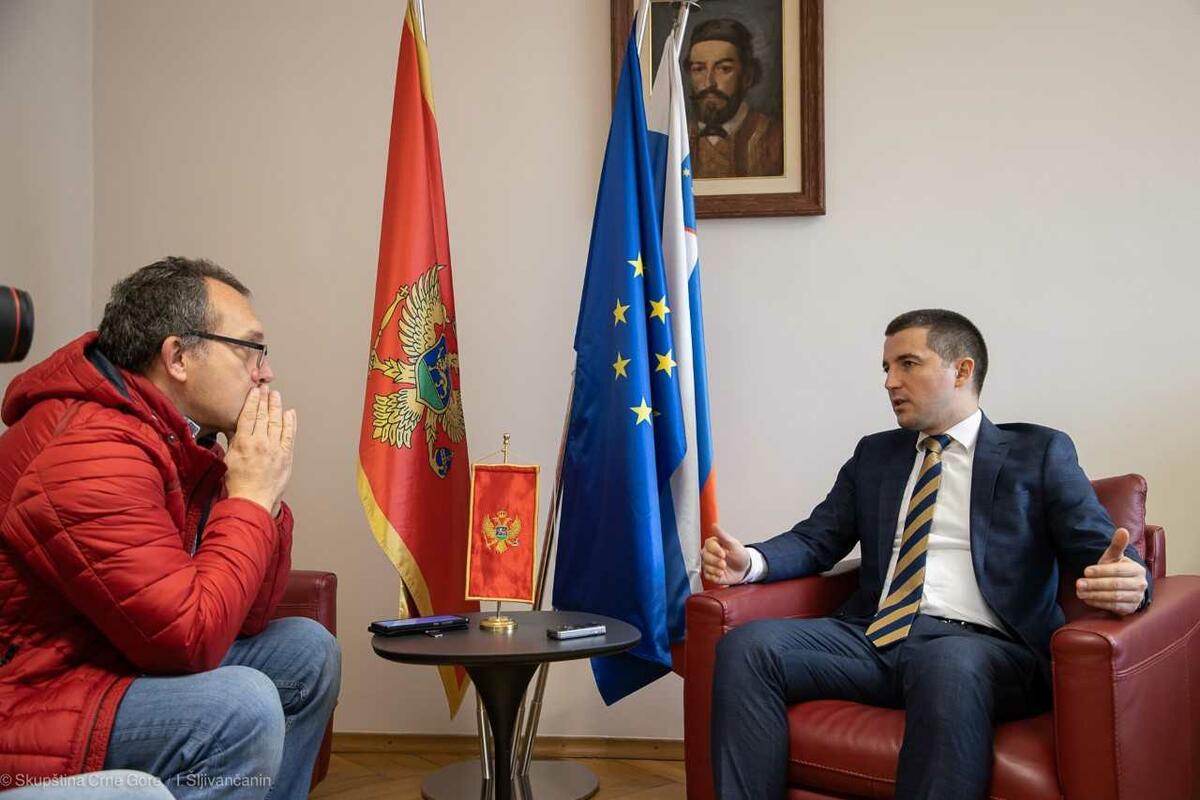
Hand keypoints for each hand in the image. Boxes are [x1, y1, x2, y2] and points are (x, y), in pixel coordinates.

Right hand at [224, 386, 297, 513]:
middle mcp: (260, 443)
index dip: (252, 401)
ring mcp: (275, 449)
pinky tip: (290, 413)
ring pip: (277, 422)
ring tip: (276, 396)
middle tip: (266, 388)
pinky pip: (289, 435)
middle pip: (263, 416)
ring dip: (277, 407)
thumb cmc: (238, 484)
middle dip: (265, 399)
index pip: (248, 416)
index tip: (254, 391)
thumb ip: (233, 441)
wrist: (253, 501)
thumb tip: (234, 427)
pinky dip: (290, 423)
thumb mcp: (229, 458)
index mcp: (244, 443)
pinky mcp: (286, 456)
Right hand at [701, 524, 751, 584]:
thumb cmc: (739, 555)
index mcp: (713, 544)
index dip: (715, 550)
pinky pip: (707, 576)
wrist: (744, 569)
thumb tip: (714, 525)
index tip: (724, 553)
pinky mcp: (710, 574)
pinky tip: (720, 574)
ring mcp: (709, 564)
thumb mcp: (733, 544)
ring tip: (723, 569)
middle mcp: (709, 553)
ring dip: (715, 569)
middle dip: (715, 561)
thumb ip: (722, 535)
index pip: (708, 545)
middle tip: (724, 563)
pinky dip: (714, 576)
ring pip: (705, 566)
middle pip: (705, 556)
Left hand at [1075, 528, 1147, 615]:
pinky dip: (1099, 604)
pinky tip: (1087, 599)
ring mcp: (1136, 598)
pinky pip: (1114, 607)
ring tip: (1079, 592)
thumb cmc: (1117, 570)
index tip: (1085, 571)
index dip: (1101, 571)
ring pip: (1114, 597)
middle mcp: (1140, 584)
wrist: (1128, 588)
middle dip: (1095, 584)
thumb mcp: (1115, 557)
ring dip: (1095, 595)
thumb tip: (1122, 530)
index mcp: (1136, 569)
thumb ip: (1117, 545)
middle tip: (1078, 583)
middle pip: (1115, 585)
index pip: (1118, 571)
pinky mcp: (1130, 609)